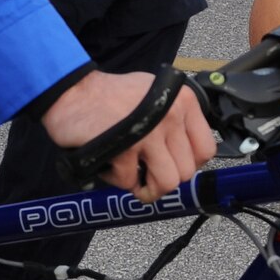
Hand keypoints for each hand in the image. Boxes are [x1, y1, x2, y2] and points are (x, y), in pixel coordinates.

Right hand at [42, 70, 215, 200]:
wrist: (72, 92)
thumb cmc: (110, 95)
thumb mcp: (154, 94)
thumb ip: (174, 120)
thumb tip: (186, 154)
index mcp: (183, 102)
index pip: (206, 149)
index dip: (189, 164)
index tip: (174, 165)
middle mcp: (171, 116)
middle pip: (186, 172)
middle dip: (165, 179)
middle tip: (148, 175)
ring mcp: (149, 133)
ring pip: (167, 182)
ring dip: (148, 188)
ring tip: (133, 178)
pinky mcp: (125, 149)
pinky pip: (131, 181)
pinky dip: (117, 180)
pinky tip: (109, 164)